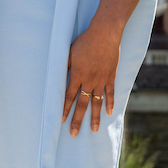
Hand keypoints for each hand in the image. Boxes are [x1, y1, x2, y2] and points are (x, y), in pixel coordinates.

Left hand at [61, 0, 139, 135]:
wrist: (105, 34)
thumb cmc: (85, 41)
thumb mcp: (69, 52)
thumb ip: (63, 65)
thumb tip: (56, 76)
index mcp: (77, 75)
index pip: (69, 97)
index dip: (65, 109)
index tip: (61, 121)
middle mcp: (89, 80)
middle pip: (82, 104)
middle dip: (77, 119)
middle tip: (74, 134)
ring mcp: (101, 80)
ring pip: (97, 102)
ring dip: (95, 117)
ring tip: (93, 130)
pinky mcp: (111, 76)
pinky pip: (110, 93)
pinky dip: (110, 103)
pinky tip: (109, 112)